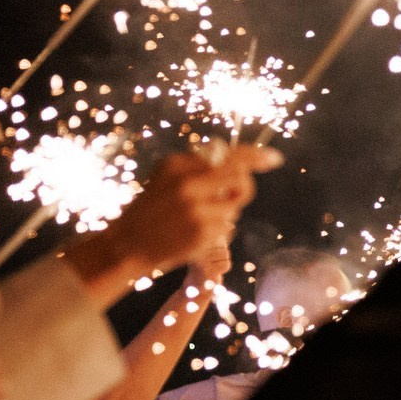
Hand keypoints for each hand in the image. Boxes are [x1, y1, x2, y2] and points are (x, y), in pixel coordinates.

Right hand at [62, 145, 276, 306]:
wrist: (126, 244)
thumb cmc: (151, 209)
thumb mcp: (166, 178)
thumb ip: (198, 167)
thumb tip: (239, 160)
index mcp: (178, 166)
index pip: (227, 155)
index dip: (255, 156)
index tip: (274, 158)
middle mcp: (188, 184)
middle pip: (240, 179)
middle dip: (242, 187)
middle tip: (231, 196)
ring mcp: (197, 209)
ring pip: (235, 206)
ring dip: (225, 211)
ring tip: (200, 217)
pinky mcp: (203, 233)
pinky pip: (228, 226)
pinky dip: (218, 229)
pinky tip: (195, 233)